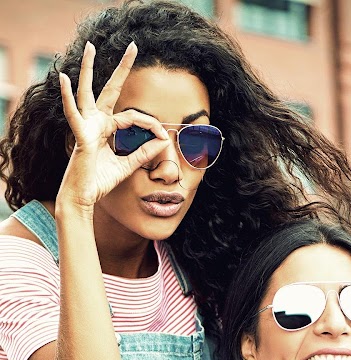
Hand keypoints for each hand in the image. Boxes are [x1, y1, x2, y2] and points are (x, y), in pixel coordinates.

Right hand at [57, 40, 169, 209]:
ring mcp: (86, 126)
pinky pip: (73, 114)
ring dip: (87, 69)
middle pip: (110, 90)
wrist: (84, 198)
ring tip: (89, 47)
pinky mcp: (80, 136)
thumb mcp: (128, 166)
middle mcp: (96, 122)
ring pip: (87, 92)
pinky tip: (63, 79)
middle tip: (133, 46)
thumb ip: (144, 153)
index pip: (133, 117)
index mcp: (106, 128)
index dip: (151, 125)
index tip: (164, 136)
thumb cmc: (100, 182)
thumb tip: (164, 141)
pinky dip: (67, 97)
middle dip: (122, 68)